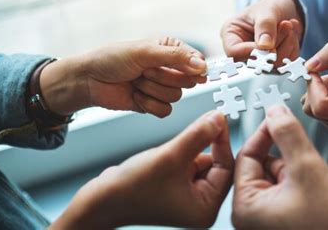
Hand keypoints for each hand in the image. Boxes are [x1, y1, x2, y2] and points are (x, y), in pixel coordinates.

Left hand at [39, 37, 206, 116]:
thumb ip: (176, 58)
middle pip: (188, 81)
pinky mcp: (154, 104)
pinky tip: (135, 95)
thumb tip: (202, 66)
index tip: (187, 71)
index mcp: (170, 49)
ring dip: (152, 90)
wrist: (89, 80)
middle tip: (145, 71)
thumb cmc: (112, 59)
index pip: (196, 61)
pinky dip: (148, 104)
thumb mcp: (144, 52)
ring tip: (136, 82)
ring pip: (176, 97)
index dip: (193, 68)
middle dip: (164, 78)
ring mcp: (162, 87)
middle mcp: (169, 68)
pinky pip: (165, 111)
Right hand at [50, 111, 233, 228]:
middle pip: (216, 164)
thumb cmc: (131, 189)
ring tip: (171, 151)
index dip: (223, 142)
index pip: (227, 169)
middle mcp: (200, 204)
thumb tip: (218, 119)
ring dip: (189, 148)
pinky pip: (188, 162)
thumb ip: (198, 135)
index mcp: (206, 208)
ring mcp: (188, 196)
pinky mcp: (177, 186)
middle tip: (201, 123)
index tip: (219, 120)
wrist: (100, 199)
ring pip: (201, 160)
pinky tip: (165, 155)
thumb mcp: (170, 156)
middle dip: (204, 145)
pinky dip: (181, 152)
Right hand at [221, 0, 302, 65]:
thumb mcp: (267, 10)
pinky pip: (285, 63)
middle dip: (275, 45)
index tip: (269, 41)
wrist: (285, 8)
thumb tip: (266, 46)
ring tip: (289, 25)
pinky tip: (292, 34)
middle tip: (286, 24)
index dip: (252, 51)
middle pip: (254, 62)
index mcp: (231, 35)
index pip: (234, 52)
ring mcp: (258, 59)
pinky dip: (292, 48)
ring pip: (272, 64)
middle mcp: (242, 50)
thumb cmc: (270, 5)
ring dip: (286, 45)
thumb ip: (265, 26)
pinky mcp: (274, 62)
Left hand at [232, 105, 327, 229]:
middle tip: (306, 158)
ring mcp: (268, 219)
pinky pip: (287, 188)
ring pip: (276, 175)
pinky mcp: (284, 220)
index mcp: (245, 208)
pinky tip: (319, 192)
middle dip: (285, 156)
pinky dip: (302, 181)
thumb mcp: (308, 170)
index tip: (279, 117)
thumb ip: (289, 135)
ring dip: (296, 169)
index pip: (246, 157)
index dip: (264, 134)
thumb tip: (274, 110)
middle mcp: (252, 216)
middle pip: (261, 166)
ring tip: (317, 185)